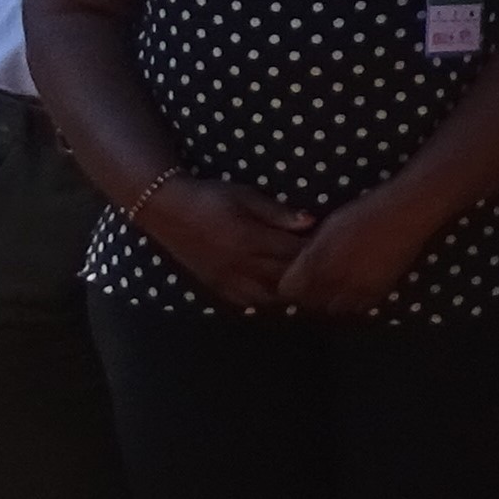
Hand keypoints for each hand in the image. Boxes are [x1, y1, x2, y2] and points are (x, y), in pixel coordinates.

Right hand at [135, 173, 313, 312]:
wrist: (167, 210)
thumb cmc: (211, 196)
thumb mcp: (245, 196)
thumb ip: (277, 213)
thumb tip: (310, 222)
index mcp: (249, 239)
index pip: (293, 253)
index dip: (315, 252)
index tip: (331, 246)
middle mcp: (239, 264)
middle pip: (285, 277)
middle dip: (308, 273)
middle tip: (326, 267)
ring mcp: (226, 279)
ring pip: (268, 296)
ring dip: (289, 291)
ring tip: (306, 282)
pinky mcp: (216, 286)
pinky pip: (247, 302)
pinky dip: (267, 300)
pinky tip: (279, 292)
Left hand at [273, 189, 426, 318]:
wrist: (407, 214)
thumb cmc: (366, 212)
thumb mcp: (329, 227)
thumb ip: (310, 251)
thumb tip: (298, 266)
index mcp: (317, 263)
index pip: (288, 289)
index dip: (288, 283)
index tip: (292, 276)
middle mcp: (334, 281)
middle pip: (308, 303)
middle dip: (306, 294)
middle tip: (313, 280)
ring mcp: (356, 291)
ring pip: (331, 309)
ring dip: (328, 300)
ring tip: (333, 285)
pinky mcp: (377, 295)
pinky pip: (355, 308)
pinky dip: (351, 301)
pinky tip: (354, 287)